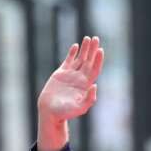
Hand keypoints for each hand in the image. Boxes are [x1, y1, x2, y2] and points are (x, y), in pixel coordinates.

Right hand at [37, 36, 104, 150]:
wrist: (50, 111)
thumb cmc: (66, 112)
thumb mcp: (80, 108)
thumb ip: (89, 98)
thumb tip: (95, 85)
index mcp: (86, 85)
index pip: (94, 69)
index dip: (98, 60)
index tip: (100, 50)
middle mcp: (80, 78)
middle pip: (89, 61)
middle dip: (92, 50)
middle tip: (96, 38)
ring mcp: (71, 75)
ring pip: (80, 59)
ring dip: (84, 49)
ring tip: (88, 38)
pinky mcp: (61, 73)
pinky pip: (68, 60)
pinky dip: (72, 53)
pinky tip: (76, 46)